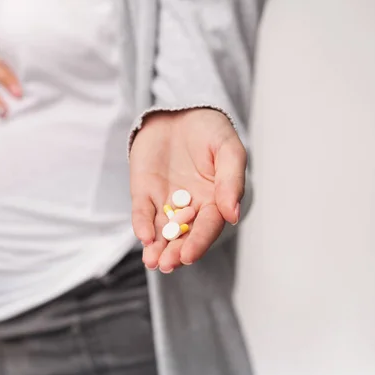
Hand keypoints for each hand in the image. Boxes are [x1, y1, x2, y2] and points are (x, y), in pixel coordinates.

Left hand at [129, 108, 245, 272]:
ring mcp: (165, 201)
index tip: (189, 255)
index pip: (207, 227)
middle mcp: (190, 207)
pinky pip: (142, 212)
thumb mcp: (228, 149)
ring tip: (153, 261)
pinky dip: (142, 224)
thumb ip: (231, 181)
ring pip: (161, 230)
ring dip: (157, 247)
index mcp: (214, 201)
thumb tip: (233, 214)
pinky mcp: (144, 191)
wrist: (179, 110)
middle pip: (183, 235)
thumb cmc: (209, 130)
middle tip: (167, 264)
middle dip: (175, 251)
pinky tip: (143, 237)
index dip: (198, 242)